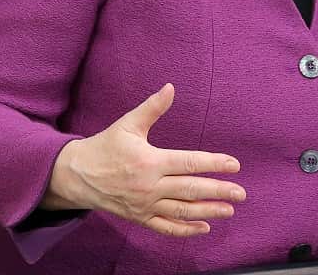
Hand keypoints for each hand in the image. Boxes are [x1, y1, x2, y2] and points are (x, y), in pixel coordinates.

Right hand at [41, 83, 245, 236]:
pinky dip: (186, 230)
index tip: (234, 165)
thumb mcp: (128, 124)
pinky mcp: (140, 218)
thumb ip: (152, 108)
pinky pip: (166, 227)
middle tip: (241, 193)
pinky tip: (204, 227)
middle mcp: (150, 186)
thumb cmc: (105, 146)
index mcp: (150, 162)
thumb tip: (170, 87)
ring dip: (208, 211)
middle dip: (219, 191)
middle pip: (191, 190)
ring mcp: (145, 205)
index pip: (189, 163)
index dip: (214, 164)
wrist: (77, 175)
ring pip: (182, 211)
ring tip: (229, 209)